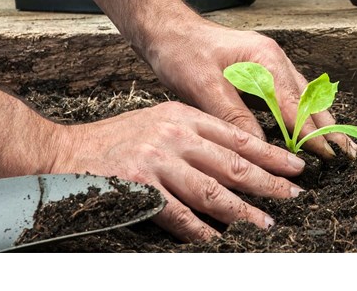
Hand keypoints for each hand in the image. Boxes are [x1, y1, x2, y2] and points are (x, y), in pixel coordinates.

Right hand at [49, 100, 305, 241]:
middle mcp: (173, 135)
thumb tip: (236, 161)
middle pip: (232, 163)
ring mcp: (156, 161)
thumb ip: (194, 137)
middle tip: (293, 196)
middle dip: (268, 182)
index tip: (295, 167)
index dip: (270, 153)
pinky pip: (179, 214)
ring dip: (242, 211)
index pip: (237, 136)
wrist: (61, 152)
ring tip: (265, 224)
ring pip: (212, 190)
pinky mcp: (139, 187)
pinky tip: (218, 239)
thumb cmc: (114, 141)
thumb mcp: (158, 122)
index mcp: (183, 116)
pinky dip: (201, 229)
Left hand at [146, 20, 356, 159]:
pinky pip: (291, 94)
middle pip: (310, 99)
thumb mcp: (203, 86)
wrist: (166, 29)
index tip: (328, 155)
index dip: (312, 132)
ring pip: (305, 96)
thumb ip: (233, 115)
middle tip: (349, 154)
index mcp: (265, 59)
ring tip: (340, 145)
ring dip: (321, 121)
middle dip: (330, 127)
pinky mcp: (262, 71)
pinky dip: (304, 113)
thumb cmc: (182, 52)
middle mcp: (274, 59)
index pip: (295, 104)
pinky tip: (311, 128)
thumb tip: (258, 147)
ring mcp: (270, 63)